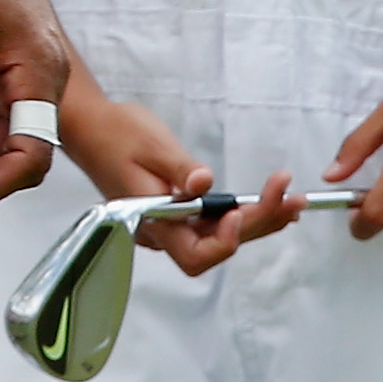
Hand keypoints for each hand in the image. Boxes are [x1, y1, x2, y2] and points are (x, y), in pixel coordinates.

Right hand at [53, 82, 297, 273]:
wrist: (90, 127)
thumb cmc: (116, 132)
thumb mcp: (151, 143)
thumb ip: (180, 168)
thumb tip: (206, 183)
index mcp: (152, 220)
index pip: (195, 254)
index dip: (225, 241)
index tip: (239, 210)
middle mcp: (162, 232)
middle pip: (217, 246)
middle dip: (258, 223)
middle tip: (292, 197)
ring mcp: (169, 225)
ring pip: (219, 236)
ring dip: (257, 220)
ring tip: (292, 202)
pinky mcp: (176, 214)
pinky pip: (213, 224)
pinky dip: (242, 215)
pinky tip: (266, 203)